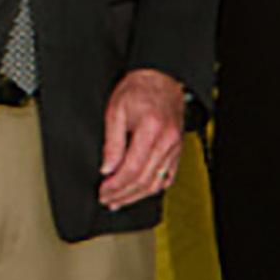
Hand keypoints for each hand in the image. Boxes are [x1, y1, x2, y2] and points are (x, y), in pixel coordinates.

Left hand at [98, 69, 184, 211]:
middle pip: (144, 180)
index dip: (116, 185)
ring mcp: (174, 147)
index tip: (103, 191)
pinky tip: (140, 193)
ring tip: (119, 201)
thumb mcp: (115, 111)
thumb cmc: (138, 90)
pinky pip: (167, 176)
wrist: (160, 78)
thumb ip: (112, 142)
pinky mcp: (177, 150)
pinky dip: (154, 188)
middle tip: (107, 200)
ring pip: (157, 182)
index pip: (132, 169)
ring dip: (137, 196)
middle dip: (123, 194)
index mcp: (151, 130)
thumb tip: (107, 168)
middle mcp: (166, 141)